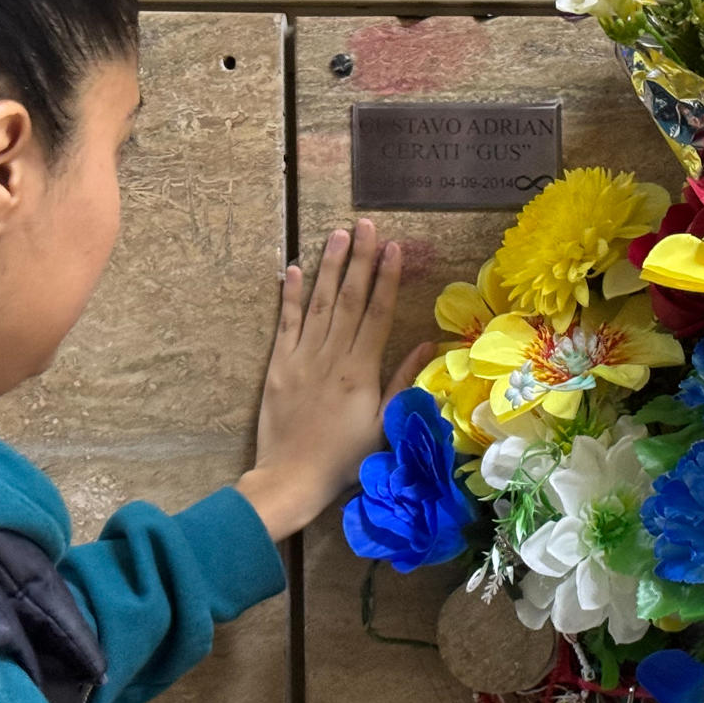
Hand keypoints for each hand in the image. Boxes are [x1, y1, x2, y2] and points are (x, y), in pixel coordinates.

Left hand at [237, 220, 433, 541]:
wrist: (292, 477)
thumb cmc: (345, 458)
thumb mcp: (383, 423)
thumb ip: (403, 381)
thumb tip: (425, 343)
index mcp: (361, 371)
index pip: (378, 314)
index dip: (387, 278)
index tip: (394, 248)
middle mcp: (332, 357)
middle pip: (349, 299)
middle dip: (360, 260)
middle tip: (366, 225)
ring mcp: (302, 358)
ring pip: (318, 303)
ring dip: (329, 267)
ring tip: (338, 235)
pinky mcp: (278, 366)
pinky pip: (286, 323)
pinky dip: (289, 295)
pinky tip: (293, 269)